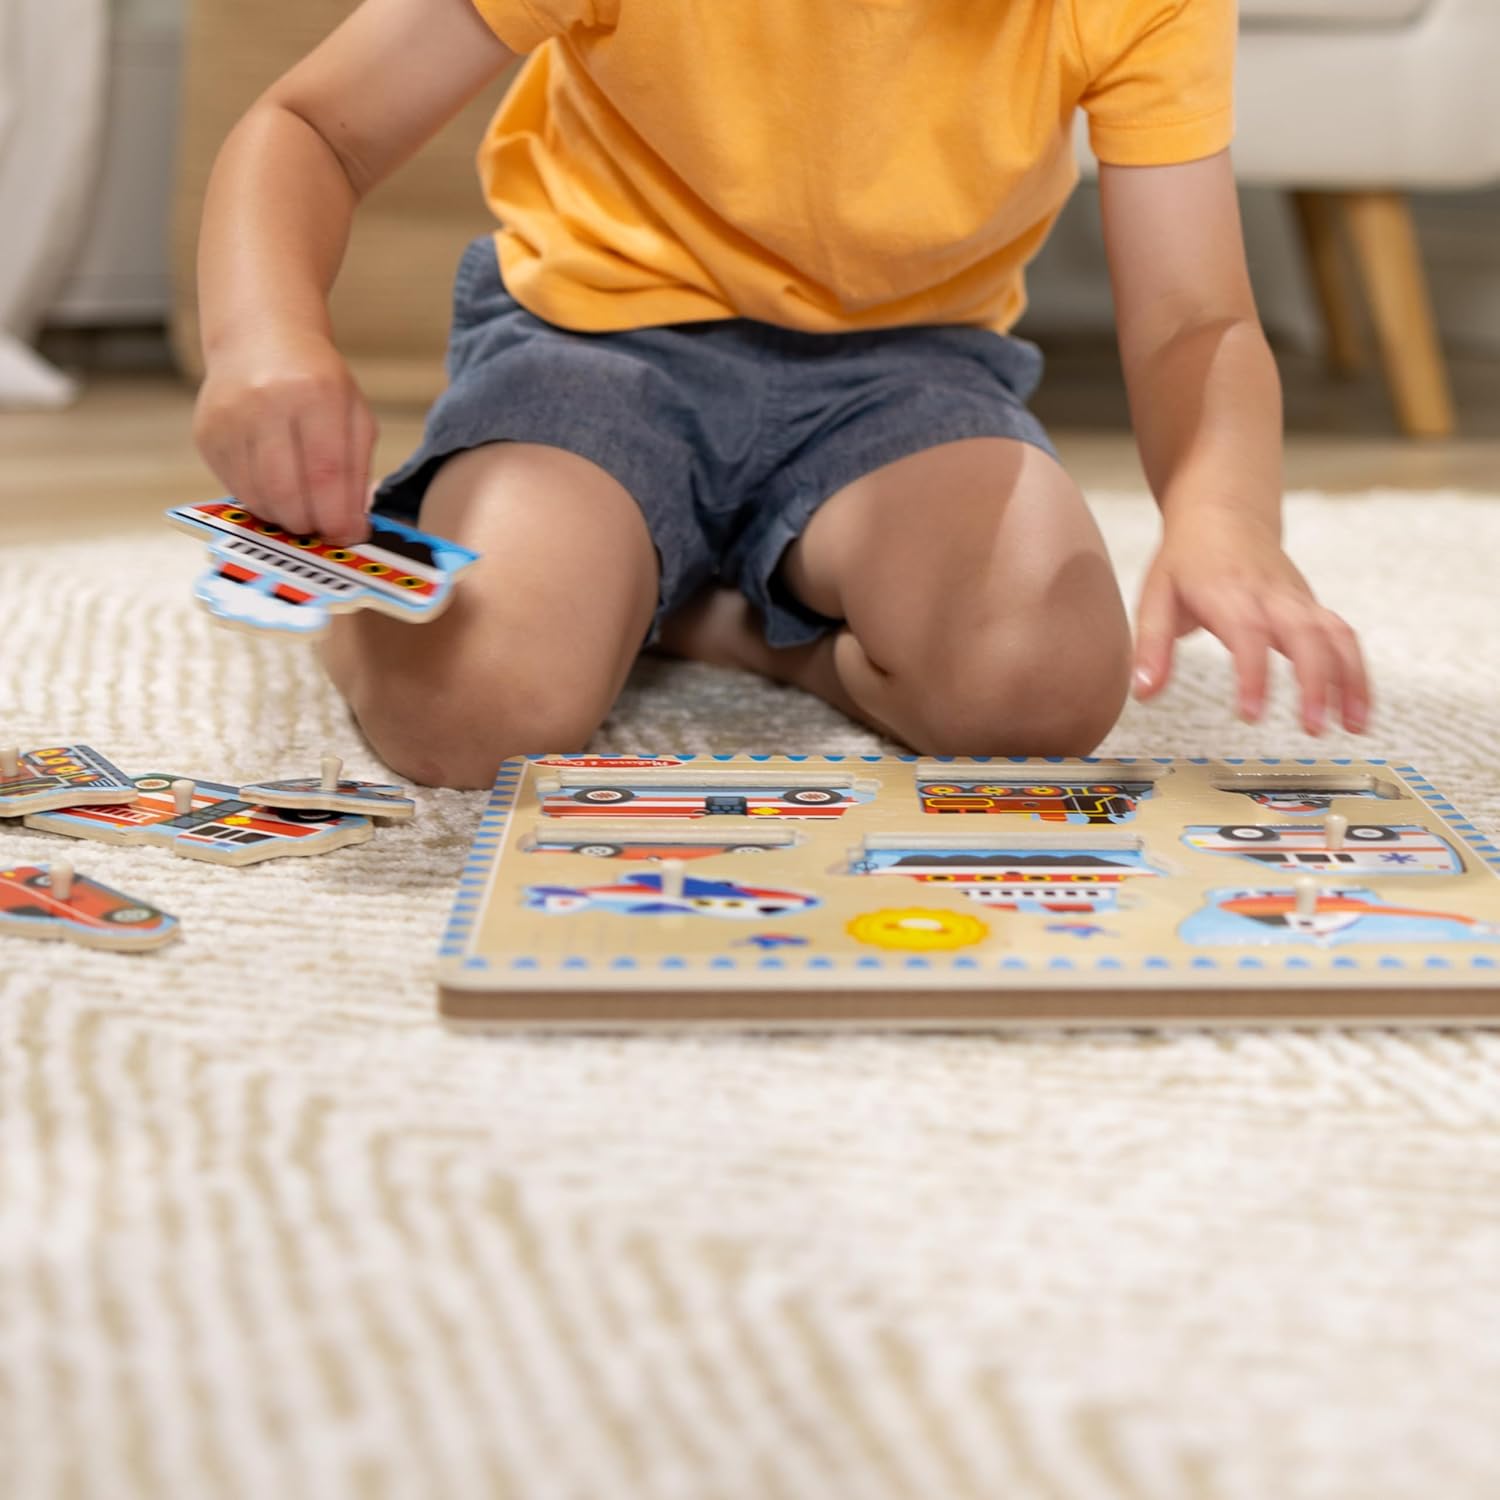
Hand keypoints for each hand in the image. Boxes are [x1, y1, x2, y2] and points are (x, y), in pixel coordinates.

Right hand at [193, 328, 377, 544]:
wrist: (260, 340)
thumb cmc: (315, 381)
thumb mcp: (354, 415)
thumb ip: (357, 472)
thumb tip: (350, 528)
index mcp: (314, 394)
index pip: (326, 473)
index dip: (337, 516)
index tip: (347, 534)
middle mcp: (265, 403)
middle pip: (287, 492)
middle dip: (310, 523)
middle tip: (323, 525)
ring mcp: (229, 418)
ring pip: (258, 497)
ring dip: (285, 516)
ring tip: (302, 505)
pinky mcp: (207, 434)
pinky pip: (236, 488)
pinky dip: (261, 499)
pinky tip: (276, 484)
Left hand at [1132, 506, 1369, 734]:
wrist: (1223, 511)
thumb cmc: (1187, 558)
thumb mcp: (1155, 596)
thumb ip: (1151, 645)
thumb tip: (1143, 691)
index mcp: (1228, 592)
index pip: (1247, 634)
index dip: (1253, 675)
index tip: (1251, 713)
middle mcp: (1271, 595)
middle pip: (1306, 634)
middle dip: (1316, 682)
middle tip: (1312, 726)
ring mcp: (1297, 600)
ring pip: (1336, 635)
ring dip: (1350, 680)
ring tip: (1353, 727)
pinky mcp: (1312, 608)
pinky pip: (1343, 638)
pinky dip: (1356, 673)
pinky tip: (1356, 711)